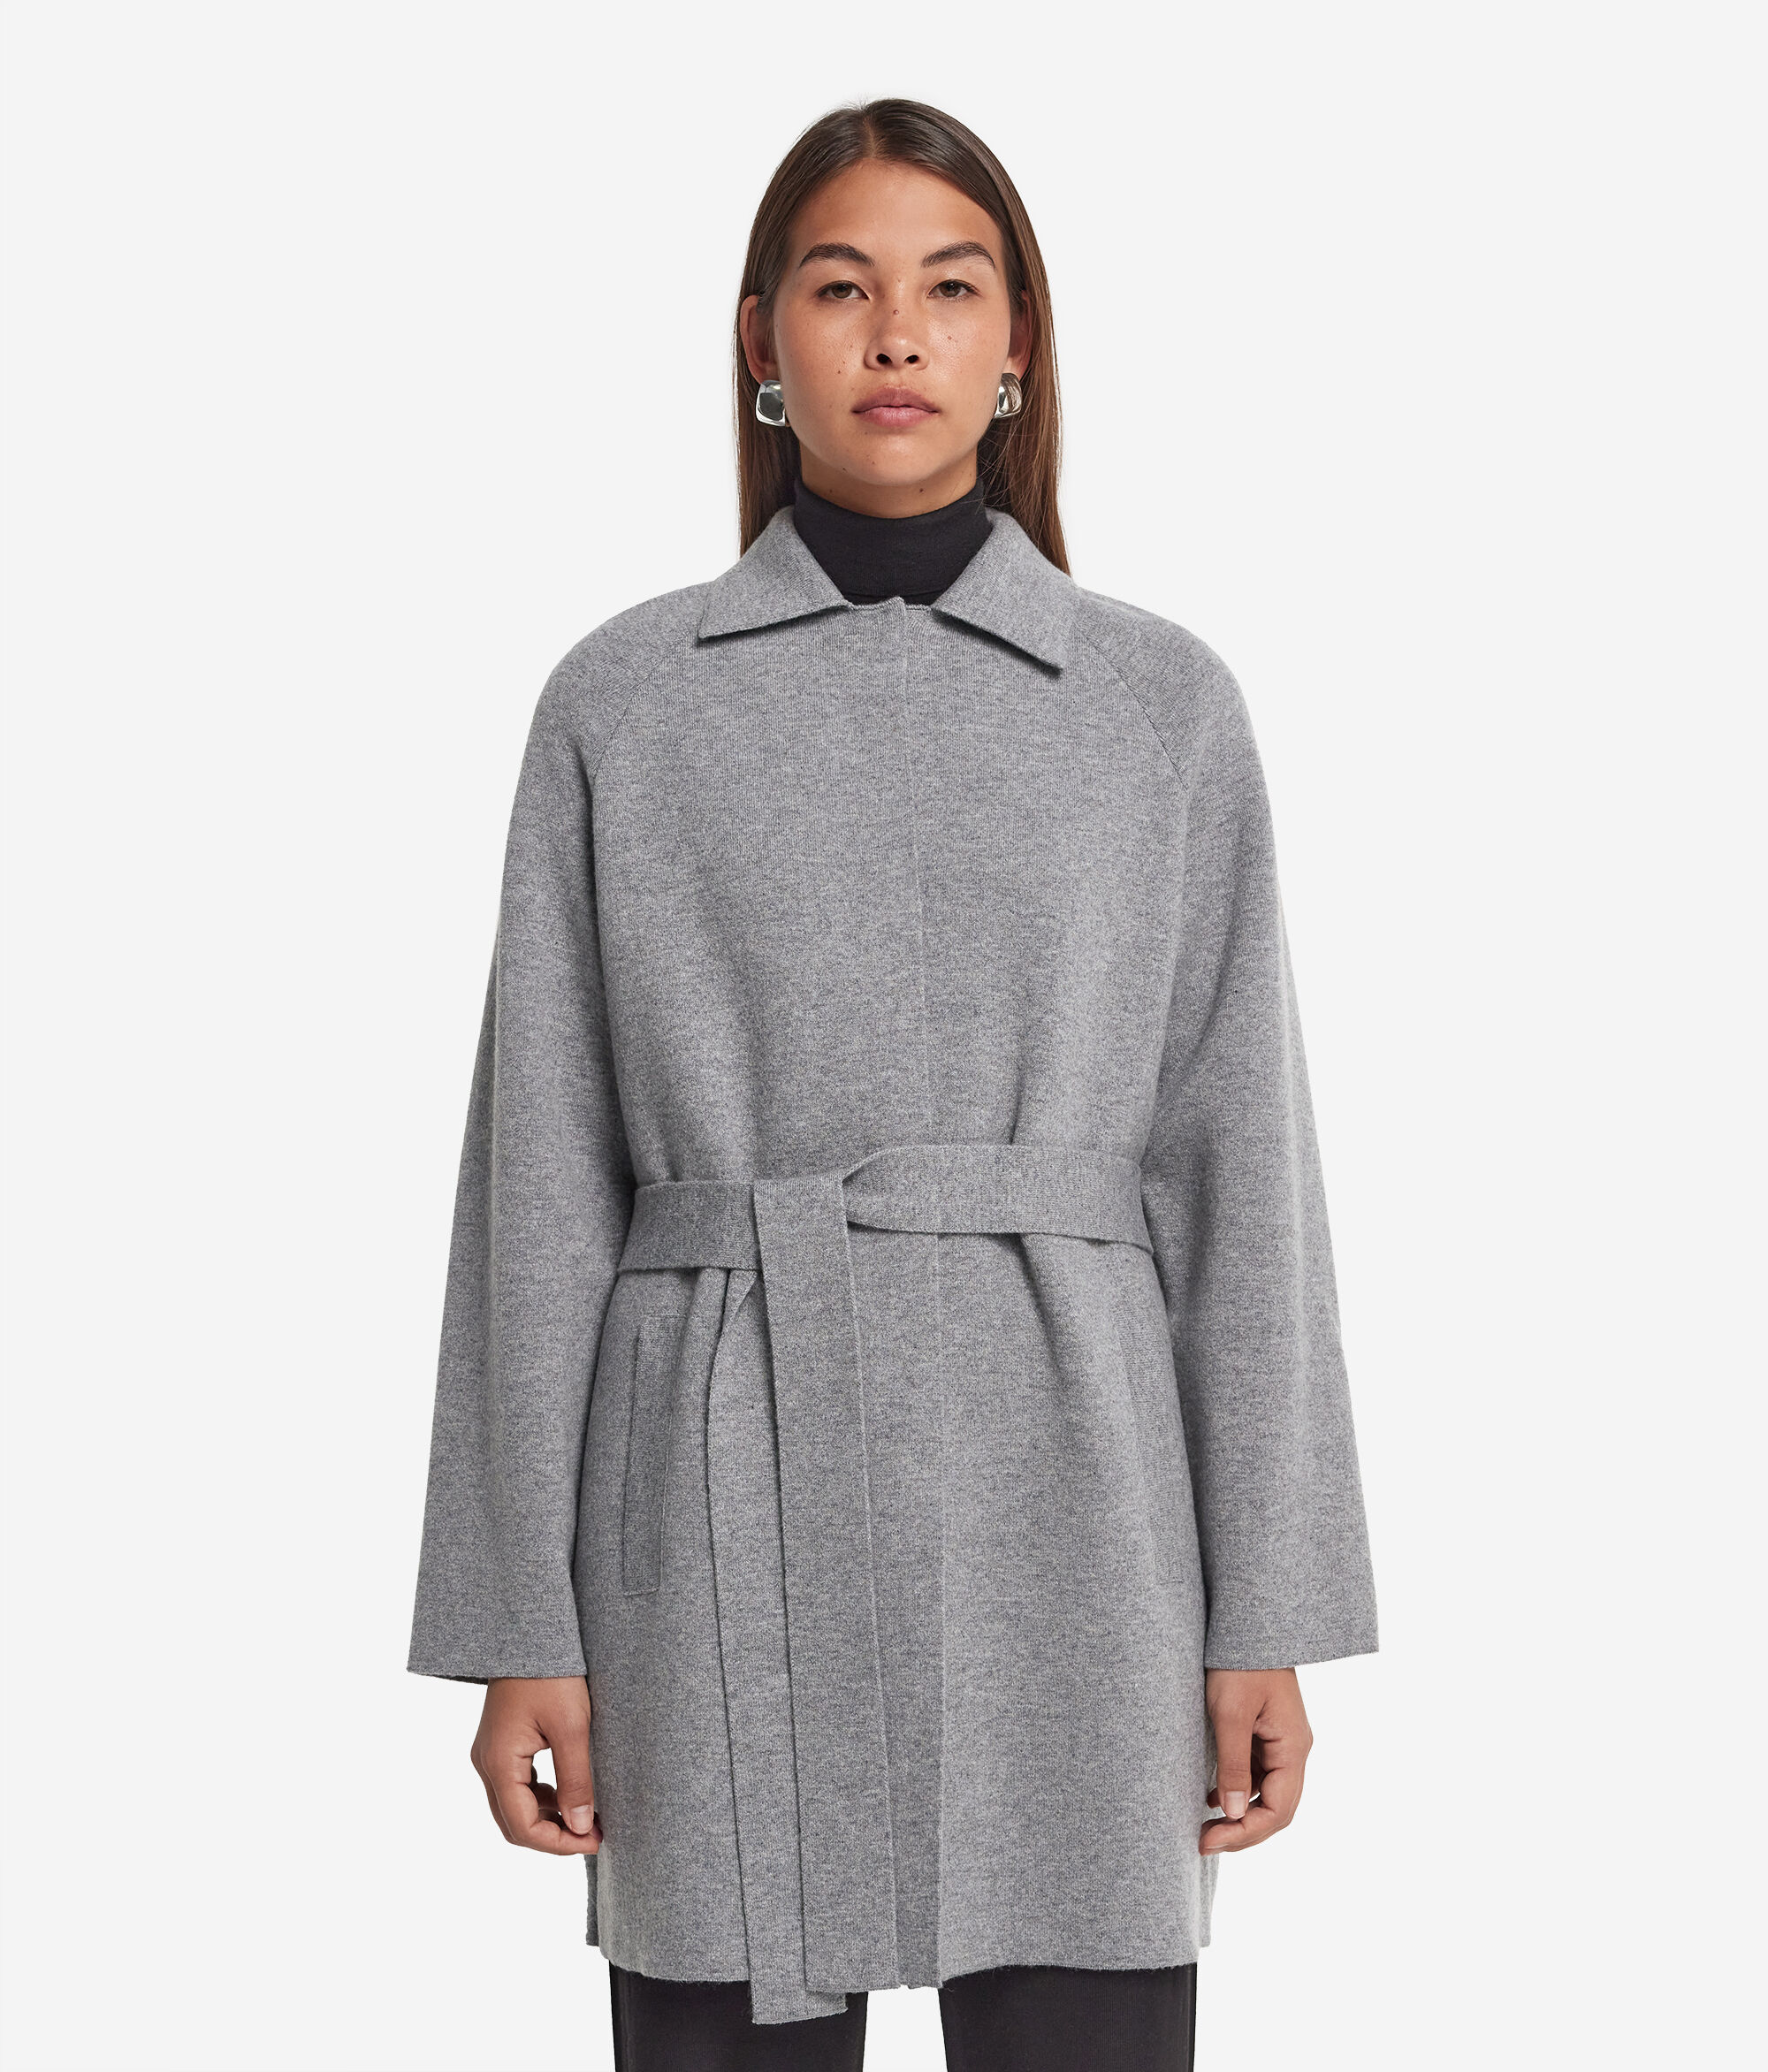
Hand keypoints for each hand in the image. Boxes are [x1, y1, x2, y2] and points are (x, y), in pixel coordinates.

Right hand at [471, 1675, 601, 1854]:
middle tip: (593, 1834)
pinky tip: (567, 1795)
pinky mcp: (499, 1746)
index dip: (559, 1843)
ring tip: (586, 1818)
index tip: (595, 1839)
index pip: (522, 1827)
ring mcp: (489, 1755)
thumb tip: (580, 1827)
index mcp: (498, 1763)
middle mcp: (486, 1764)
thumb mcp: (572, 1726)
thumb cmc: (551, 1674)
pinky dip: (540, 1799)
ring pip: (513, 1808)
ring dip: (547, 1820)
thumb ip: (576, 1780)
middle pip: (513, 1824)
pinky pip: (515, 1787)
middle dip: (552, 1837)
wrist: (529, 1634)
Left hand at [1199, 1666, 1310, 1854]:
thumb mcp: (1230, 1713)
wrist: (1247, 1624)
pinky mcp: (1267, 1732)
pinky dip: (1238, 1792)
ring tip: (1205, 1827)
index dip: (1245, 1834)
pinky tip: (1212, 1798)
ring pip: (1268, 1794)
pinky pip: (1259, 1774)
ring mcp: (1282, 1741)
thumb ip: (1234, 1765)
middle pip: (1277, 1808)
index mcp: (1293, 1748)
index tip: (1208, 1841)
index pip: (1278, 1811)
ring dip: (1241, 1815)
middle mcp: (1294, 1749)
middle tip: (1203, 1841)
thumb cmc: (1238, 1662)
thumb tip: (1234, 1815)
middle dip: (1242, 1831)